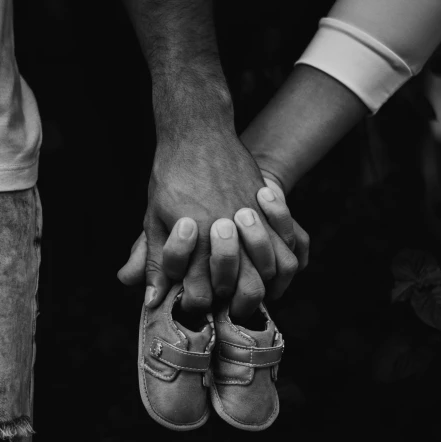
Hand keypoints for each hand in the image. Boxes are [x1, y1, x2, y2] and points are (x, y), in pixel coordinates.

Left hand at [130, 126, 300, 317]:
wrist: (198, 132)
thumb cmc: (172, 176)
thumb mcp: (155, 218)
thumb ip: (155, 262)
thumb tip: (150, 301)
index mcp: (194, 239)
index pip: (202, 293)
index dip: (201, 306)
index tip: (199, 306)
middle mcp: (226, 231)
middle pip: (248, 287)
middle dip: (241, 304)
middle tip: (234, 309)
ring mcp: (251, 216)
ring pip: (275, 267)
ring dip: (268, 283)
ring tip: (258, 290)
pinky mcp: (266, 204)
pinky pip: (290, 239)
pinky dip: (286, 256)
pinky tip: (275, 265)